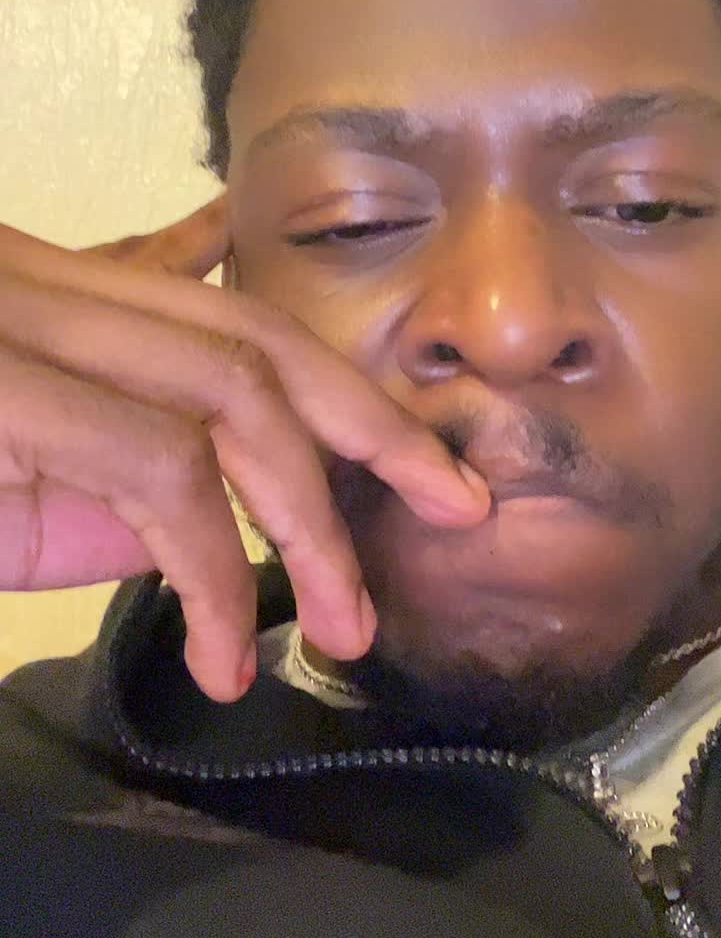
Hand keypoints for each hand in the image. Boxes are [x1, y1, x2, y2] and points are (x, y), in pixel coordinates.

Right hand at [0, 197, 488, 701]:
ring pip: (232, 392)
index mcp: (64, 294)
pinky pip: (157, 470)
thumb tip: (224, 518)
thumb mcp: (20, 486)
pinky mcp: (4, 390)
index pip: (235, 319)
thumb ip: (122, 477)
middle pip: (256, 338)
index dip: (345, 389)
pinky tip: (224, 652)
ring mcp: (26, 322)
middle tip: (458, 507)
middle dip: (373, 426)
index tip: (433, 465)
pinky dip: (211, 572)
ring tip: (346, 625)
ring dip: (309, 517)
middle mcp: (52, 285)